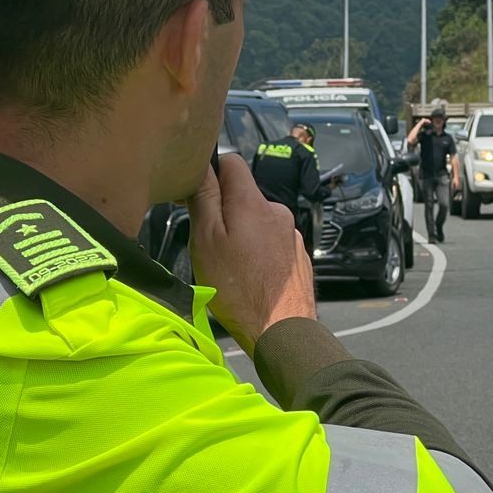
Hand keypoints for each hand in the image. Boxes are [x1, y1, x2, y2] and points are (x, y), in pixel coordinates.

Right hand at [188, 153, 315, 356]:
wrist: (282, 330)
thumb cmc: (237, 287)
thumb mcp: (207, 240)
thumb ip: (204, 198)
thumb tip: (202, 165)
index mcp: (253, 202)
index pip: (232, 162)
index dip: (210, 172)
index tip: (194, 196)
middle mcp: (277, 210)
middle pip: (243, 194)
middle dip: (223, 210)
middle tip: (208, 242)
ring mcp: (291, 233)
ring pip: (257, 220)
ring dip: (241, 232)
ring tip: (229, 265)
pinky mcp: (297, 255)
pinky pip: (271, 240)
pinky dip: (257, 249)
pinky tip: (250, 275)